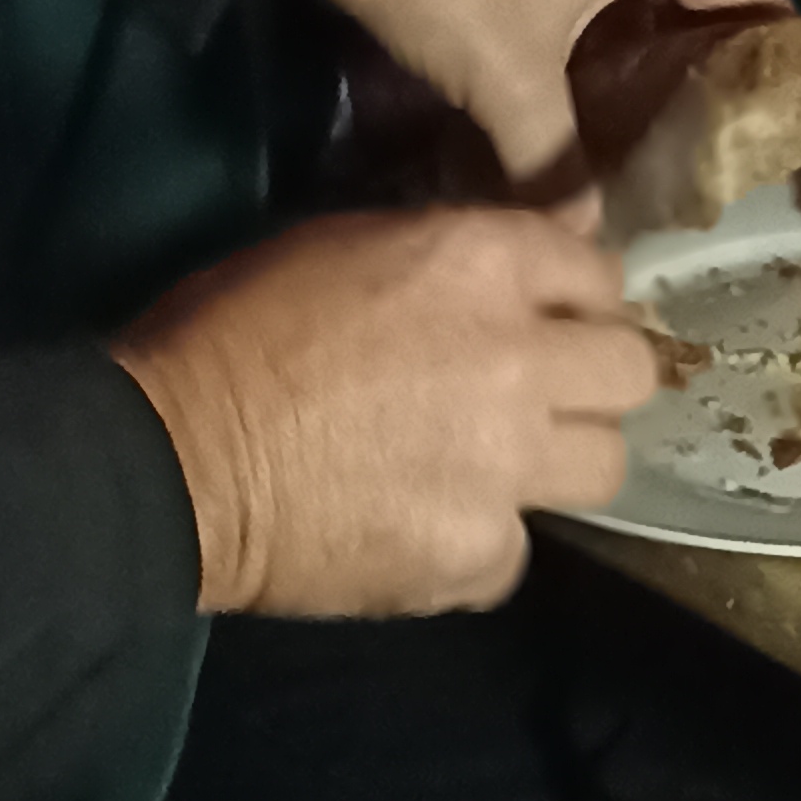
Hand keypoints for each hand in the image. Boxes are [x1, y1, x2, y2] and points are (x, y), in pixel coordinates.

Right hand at [109, 205, 658, 617]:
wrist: (170, 464)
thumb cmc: (230, 333)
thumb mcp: (340, 246)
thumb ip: (445, 258)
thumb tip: (510, 276)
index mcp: (478, 264)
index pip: (595, 269)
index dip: (572, 296)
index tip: (546, 318)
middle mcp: (517, 360)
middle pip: (629, 370)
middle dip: (592, 378)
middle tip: (539, 394)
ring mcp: (506, 466)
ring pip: (605, 465)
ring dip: (556, 461)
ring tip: (493, 466)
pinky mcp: (478, 554)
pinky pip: (518, 548)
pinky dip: (479, 543)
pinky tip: (423, 527)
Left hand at [248, 0, 780, 195]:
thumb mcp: (499, 80)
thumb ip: (552, 160)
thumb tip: (587, 234)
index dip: (785, 42)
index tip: (797, 104)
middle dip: (722, 50)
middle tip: (727, 130)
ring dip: (661, 32)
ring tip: (665, 113)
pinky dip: (614, 11)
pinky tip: (589, 69)